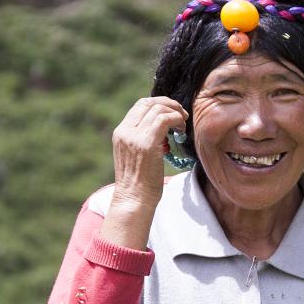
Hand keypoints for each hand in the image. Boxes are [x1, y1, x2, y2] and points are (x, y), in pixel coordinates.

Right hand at [99, 97, 187, 249]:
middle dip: (168, 104)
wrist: (134, 200)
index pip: (140, 106)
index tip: (173, 113)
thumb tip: (164, 129)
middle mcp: (124, 131)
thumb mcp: (137, 155)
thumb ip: (144, 139)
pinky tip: (181, 130)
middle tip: (182, 115)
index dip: (159, 104)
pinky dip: (176, 119)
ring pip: (157, 109)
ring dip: (175, 113)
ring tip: (182, 126)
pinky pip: (164, 119)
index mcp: (121, 133)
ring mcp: (134, 136)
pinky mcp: (146, 144)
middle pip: (148, 102)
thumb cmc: (140, 182)